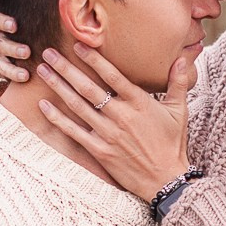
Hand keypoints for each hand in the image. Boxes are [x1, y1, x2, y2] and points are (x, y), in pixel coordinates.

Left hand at [35, 46, 191, 200]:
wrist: (166, 180)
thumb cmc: (172, 144)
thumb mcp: (179, 111)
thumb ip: (178, 83)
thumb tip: (183, 59)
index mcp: (139, 103)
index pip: (112, 75)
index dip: (94, 59)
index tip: (77, 45)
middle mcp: (121, 116)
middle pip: (88, 88)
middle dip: (66, 68)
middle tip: (48, 53)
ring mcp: (108, 134)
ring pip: (77, 106)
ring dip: (58, 86)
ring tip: (42, 71)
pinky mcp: (99, 151)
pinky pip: (74, 132)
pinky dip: (57, 118)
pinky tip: (43, 105)